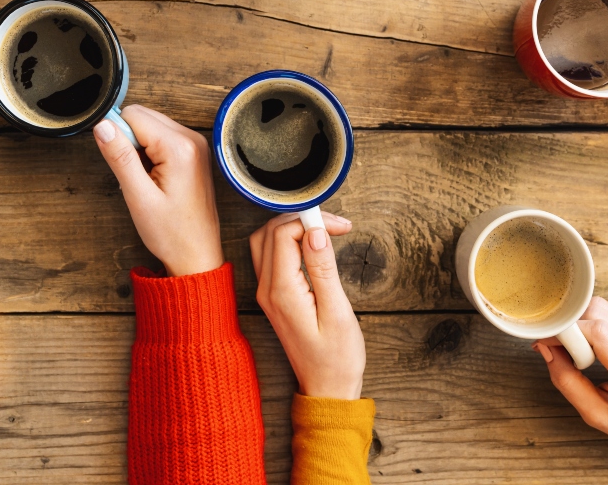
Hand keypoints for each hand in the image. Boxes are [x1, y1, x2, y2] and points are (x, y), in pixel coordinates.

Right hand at [93, 105, 222, 276]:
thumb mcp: (138, 197)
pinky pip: (163, 138)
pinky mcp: (195, 152)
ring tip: (146, 181)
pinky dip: (151, 153)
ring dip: (140, 148)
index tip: (122, 165)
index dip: (118, 137)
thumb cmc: (171, 233)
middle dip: (129, 141)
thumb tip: (103, 125)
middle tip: (135, 176)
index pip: (133, 115)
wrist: (196, 254)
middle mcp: (193, 138)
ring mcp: (197, 144)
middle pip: (143, 116)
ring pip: (152, 125)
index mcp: (180, 147)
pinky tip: (155, 179)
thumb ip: (120, 157)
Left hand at [250, 212, 363, 398]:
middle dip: (302, 219)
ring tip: (325, 231)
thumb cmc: (337, 358)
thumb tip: (315, 232)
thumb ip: (323, 269)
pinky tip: (312, 246)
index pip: (284, 234)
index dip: (312, 220)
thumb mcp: (337, 312)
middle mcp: (267, 290)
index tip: (341, 226)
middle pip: (270, 232)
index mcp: (281, 292)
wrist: (327, 388)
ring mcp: (267, 293)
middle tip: (337, 226)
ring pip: (266, 241)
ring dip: (293, 227)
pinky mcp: (273, 297)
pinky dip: (289, 242)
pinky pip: (271, 256)